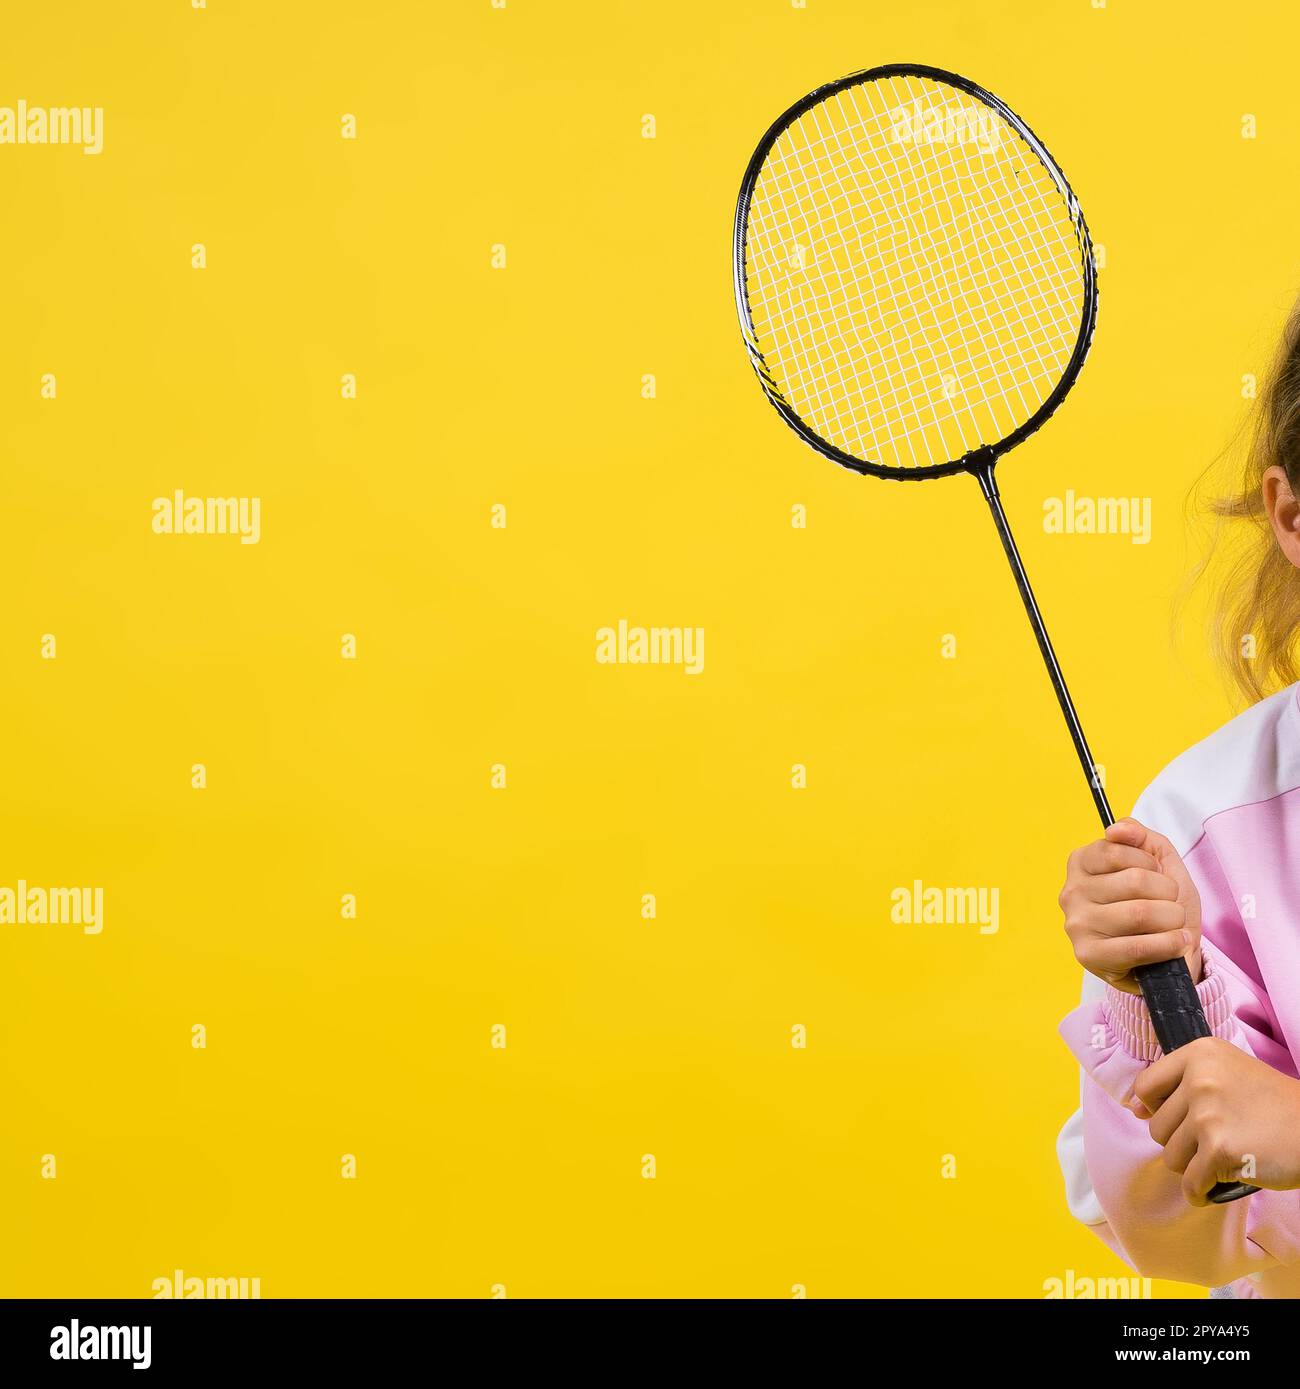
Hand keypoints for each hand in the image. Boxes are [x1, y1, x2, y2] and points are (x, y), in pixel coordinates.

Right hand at [1059, 818, 1200, 995]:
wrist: (1167, 953)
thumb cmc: (1159, 904)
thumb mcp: (1157, 861)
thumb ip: (1139, 836)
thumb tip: (1116, 829)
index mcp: (1081, 864)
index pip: (1117, 850)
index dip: (1150, 863)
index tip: (1155, 874)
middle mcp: (1071, 892)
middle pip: (1135, 881)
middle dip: (1168, 893)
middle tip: (1170, 903)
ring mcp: (1077, 925)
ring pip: (1140, 914)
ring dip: (1172, 920)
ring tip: (1174, 924)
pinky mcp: (1089, 956)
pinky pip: (1137, 947)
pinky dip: (1168, 944)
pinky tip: (1176, 941)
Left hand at [1133, 1036, 1299, 1203]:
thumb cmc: (1273, 1104)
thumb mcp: (1227, 1072)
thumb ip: (1182, 1082)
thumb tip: (1134, 1109)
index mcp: (1200, 1054)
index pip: (1146, 1085)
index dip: (1154, 1108)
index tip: (1176, 1118)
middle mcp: (1200, 1080)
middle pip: (1158, 1127)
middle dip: (1181, 1142)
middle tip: (1213, 1141)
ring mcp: (1208, 1115)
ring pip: (1171, 1158)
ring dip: (1193, 1167)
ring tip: (1221, 1159)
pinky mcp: (1219, 1151)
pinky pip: (1191, 1184)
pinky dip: (1201, 1192)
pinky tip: (1217, 1186)